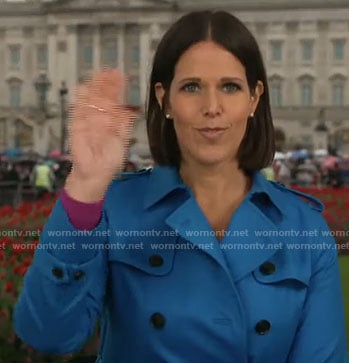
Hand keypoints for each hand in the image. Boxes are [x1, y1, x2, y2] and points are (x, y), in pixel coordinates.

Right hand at [65, 69, 135, 201]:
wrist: (96, 173)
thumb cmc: (110, 160)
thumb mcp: (122, 140)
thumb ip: (124, 125)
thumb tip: (130, 109)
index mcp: (111, 121)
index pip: (114, 101)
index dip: (116, 89)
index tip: (120, 76)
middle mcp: (100, 118)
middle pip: (102, 98)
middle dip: (106, 85)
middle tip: (110, 70)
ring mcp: (87, 121)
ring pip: (91, 101)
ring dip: (94, 88)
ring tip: (98, 74)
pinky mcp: (76, 126)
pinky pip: (78, 111)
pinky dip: (80, 101)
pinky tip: (82, 88)